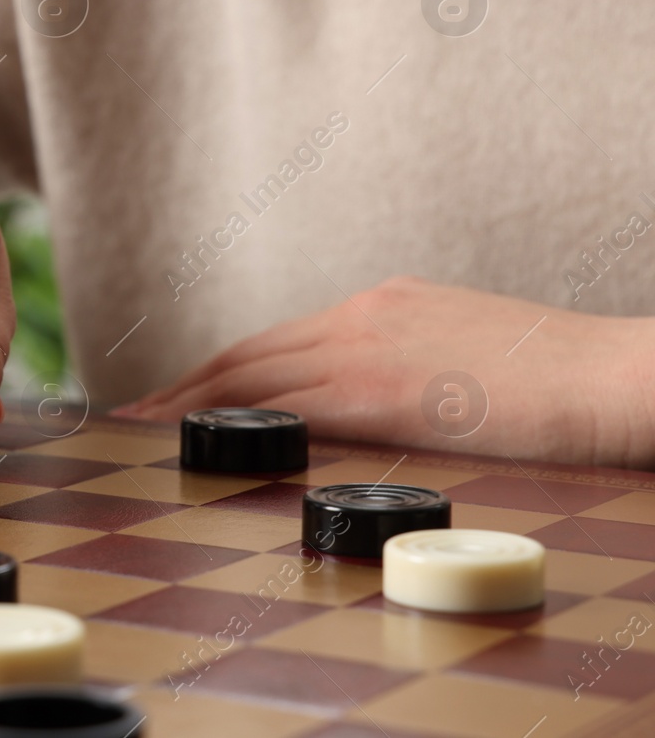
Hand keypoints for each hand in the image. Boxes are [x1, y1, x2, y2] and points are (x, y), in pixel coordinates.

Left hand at [122, 276, 654, 466]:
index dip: (224, 367)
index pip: (281, 339)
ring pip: (252, 371)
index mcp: (384, 306)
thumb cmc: (557, 379)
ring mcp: (369, 346)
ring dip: (192, 401)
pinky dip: (234, 420)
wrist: (616, 374)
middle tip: (139, 411)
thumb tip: (375, 406)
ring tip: (147, 427)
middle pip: (251, 350)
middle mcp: (364, 315)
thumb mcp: (466, 356)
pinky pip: (286, 403)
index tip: (185, 391)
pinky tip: (204, 441)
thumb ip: (410, 369)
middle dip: (189, 383)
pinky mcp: (382, 389)